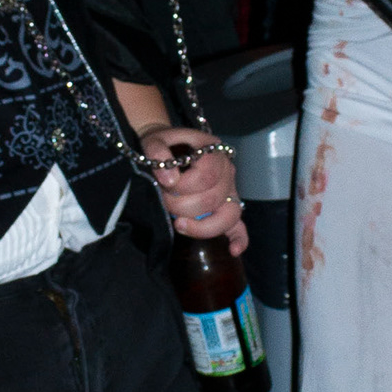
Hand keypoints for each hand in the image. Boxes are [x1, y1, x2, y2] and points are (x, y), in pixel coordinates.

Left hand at [141, 127, 247, 255]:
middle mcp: (227, 171)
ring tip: (180, 224)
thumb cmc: (162, 145)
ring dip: (202, 226)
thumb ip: (157, 152)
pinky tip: (232, 250)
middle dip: (182, 206)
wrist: (166, 148)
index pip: (206, 176)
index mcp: (213, 152)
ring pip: (229, 216)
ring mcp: (230, 191)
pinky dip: (239, 239)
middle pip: (213, 199)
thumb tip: (169, 180)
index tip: (164, 185)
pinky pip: (239, 225)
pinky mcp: (227, 207)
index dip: (183, 186)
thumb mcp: (153, 141)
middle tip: (164, 201)